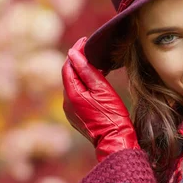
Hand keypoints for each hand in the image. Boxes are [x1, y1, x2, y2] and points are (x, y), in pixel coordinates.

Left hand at [62, 37, 139, 161]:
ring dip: (81, 73)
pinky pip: (76, 96)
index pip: (68, 65)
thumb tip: (73, 53)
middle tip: (91, 49)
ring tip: (96, 63)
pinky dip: (83, 86)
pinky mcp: (76, 116)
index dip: (75, 51)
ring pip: (73, 85)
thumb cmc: (112, 115)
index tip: (85, 40)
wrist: (115, 141)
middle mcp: (66, 102)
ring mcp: (70, 111)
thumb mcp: (102, 89)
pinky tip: (95, 82)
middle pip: (69, 75)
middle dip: (78, 61)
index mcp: (72, 94)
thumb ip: (86, 70)